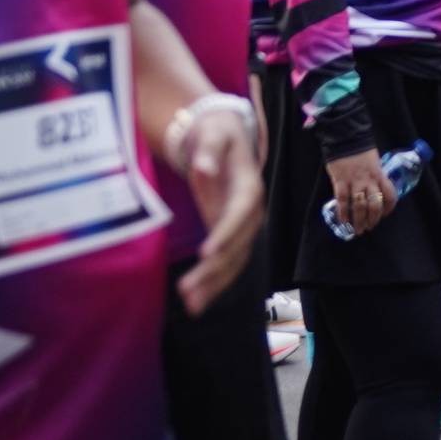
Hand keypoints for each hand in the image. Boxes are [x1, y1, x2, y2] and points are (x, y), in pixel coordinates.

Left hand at [164, 99, 265, 312]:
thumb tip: (203, 167)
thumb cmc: (217, 134)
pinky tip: (198, 302)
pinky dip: (214, 283)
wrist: (225, 136)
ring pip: (234, 261)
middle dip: (215, 270)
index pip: (240, 214)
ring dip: (214, 284)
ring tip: (192, 305)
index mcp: (250, 187)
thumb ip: (209, 150)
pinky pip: (227, 263)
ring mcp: (242, 227)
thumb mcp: (214, 133)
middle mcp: (251, 212)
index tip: (207, 253)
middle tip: (188, 290)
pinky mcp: (231, 236)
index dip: (226, 234)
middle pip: (238, 246)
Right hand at [325, 146, 399, 237]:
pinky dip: (343, 213)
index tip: (384, 215)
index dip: (388, 208)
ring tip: (358, 229)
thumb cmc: (361, 149)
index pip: (390, 195)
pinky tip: (344, 221)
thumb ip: (375, 176)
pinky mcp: (340, 182)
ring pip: (359, 206)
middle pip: (374, 205)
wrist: (346, 137)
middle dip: (373, 219)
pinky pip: (342, 201)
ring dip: (359, 220)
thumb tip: (373, 190)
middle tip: (369, 227)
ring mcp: (354, 182)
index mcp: (380, 174)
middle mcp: (369, 180)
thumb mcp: (374, 162)